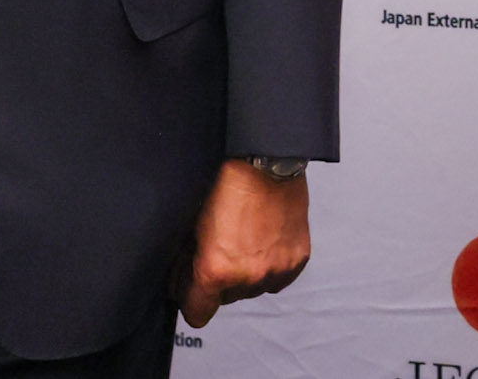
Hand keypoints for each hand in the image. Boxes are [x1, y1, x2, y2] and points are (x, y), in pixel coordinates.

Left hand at [176, 160, 309, 327]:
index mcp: (216, 270)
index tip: (192, 290)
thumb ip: (186, 262)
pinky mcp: (296, 261)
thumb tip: (181, 282)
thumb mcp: (193, 225)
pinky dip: (271, 266)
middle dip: (220, 281)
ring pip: (253, 290)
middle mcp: (247, 277)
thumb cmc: (228, 184)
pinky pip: (278, 279)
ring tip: (246, 240)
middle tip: (221, 250)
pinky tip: (264, 242)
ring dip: (246, 273)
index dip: (191, 301)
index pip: (197, 314)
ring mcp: (275, 270)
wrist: (265, 161)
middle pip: (225, 300)